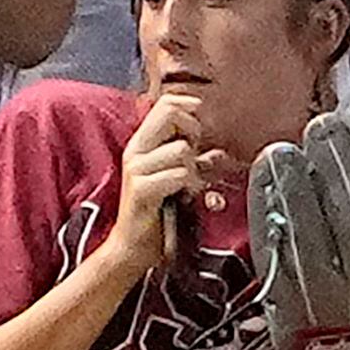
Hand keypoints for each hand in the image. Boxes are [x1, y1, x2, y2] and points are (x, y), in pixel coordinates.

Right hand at [103, 90, 211, 278]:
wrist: (134, 246)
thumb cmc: (157, 210)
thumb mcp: (173, 174)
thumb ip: (189, 155)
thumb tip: (215, 147)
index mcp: (141, 144)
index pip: (165, 103)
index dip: (189, 107)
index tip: (198, 127)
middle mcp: (135, 152)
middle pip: (171, 113)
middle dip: (192, 131)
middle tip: (194, 154)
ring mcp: (136, 169)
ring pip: (181, 148)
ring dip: (193, 168)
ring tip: (186, 184)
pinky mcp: (141, 189)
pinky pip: (179, 174)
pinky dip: (189, 186)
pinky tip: (183, 197)